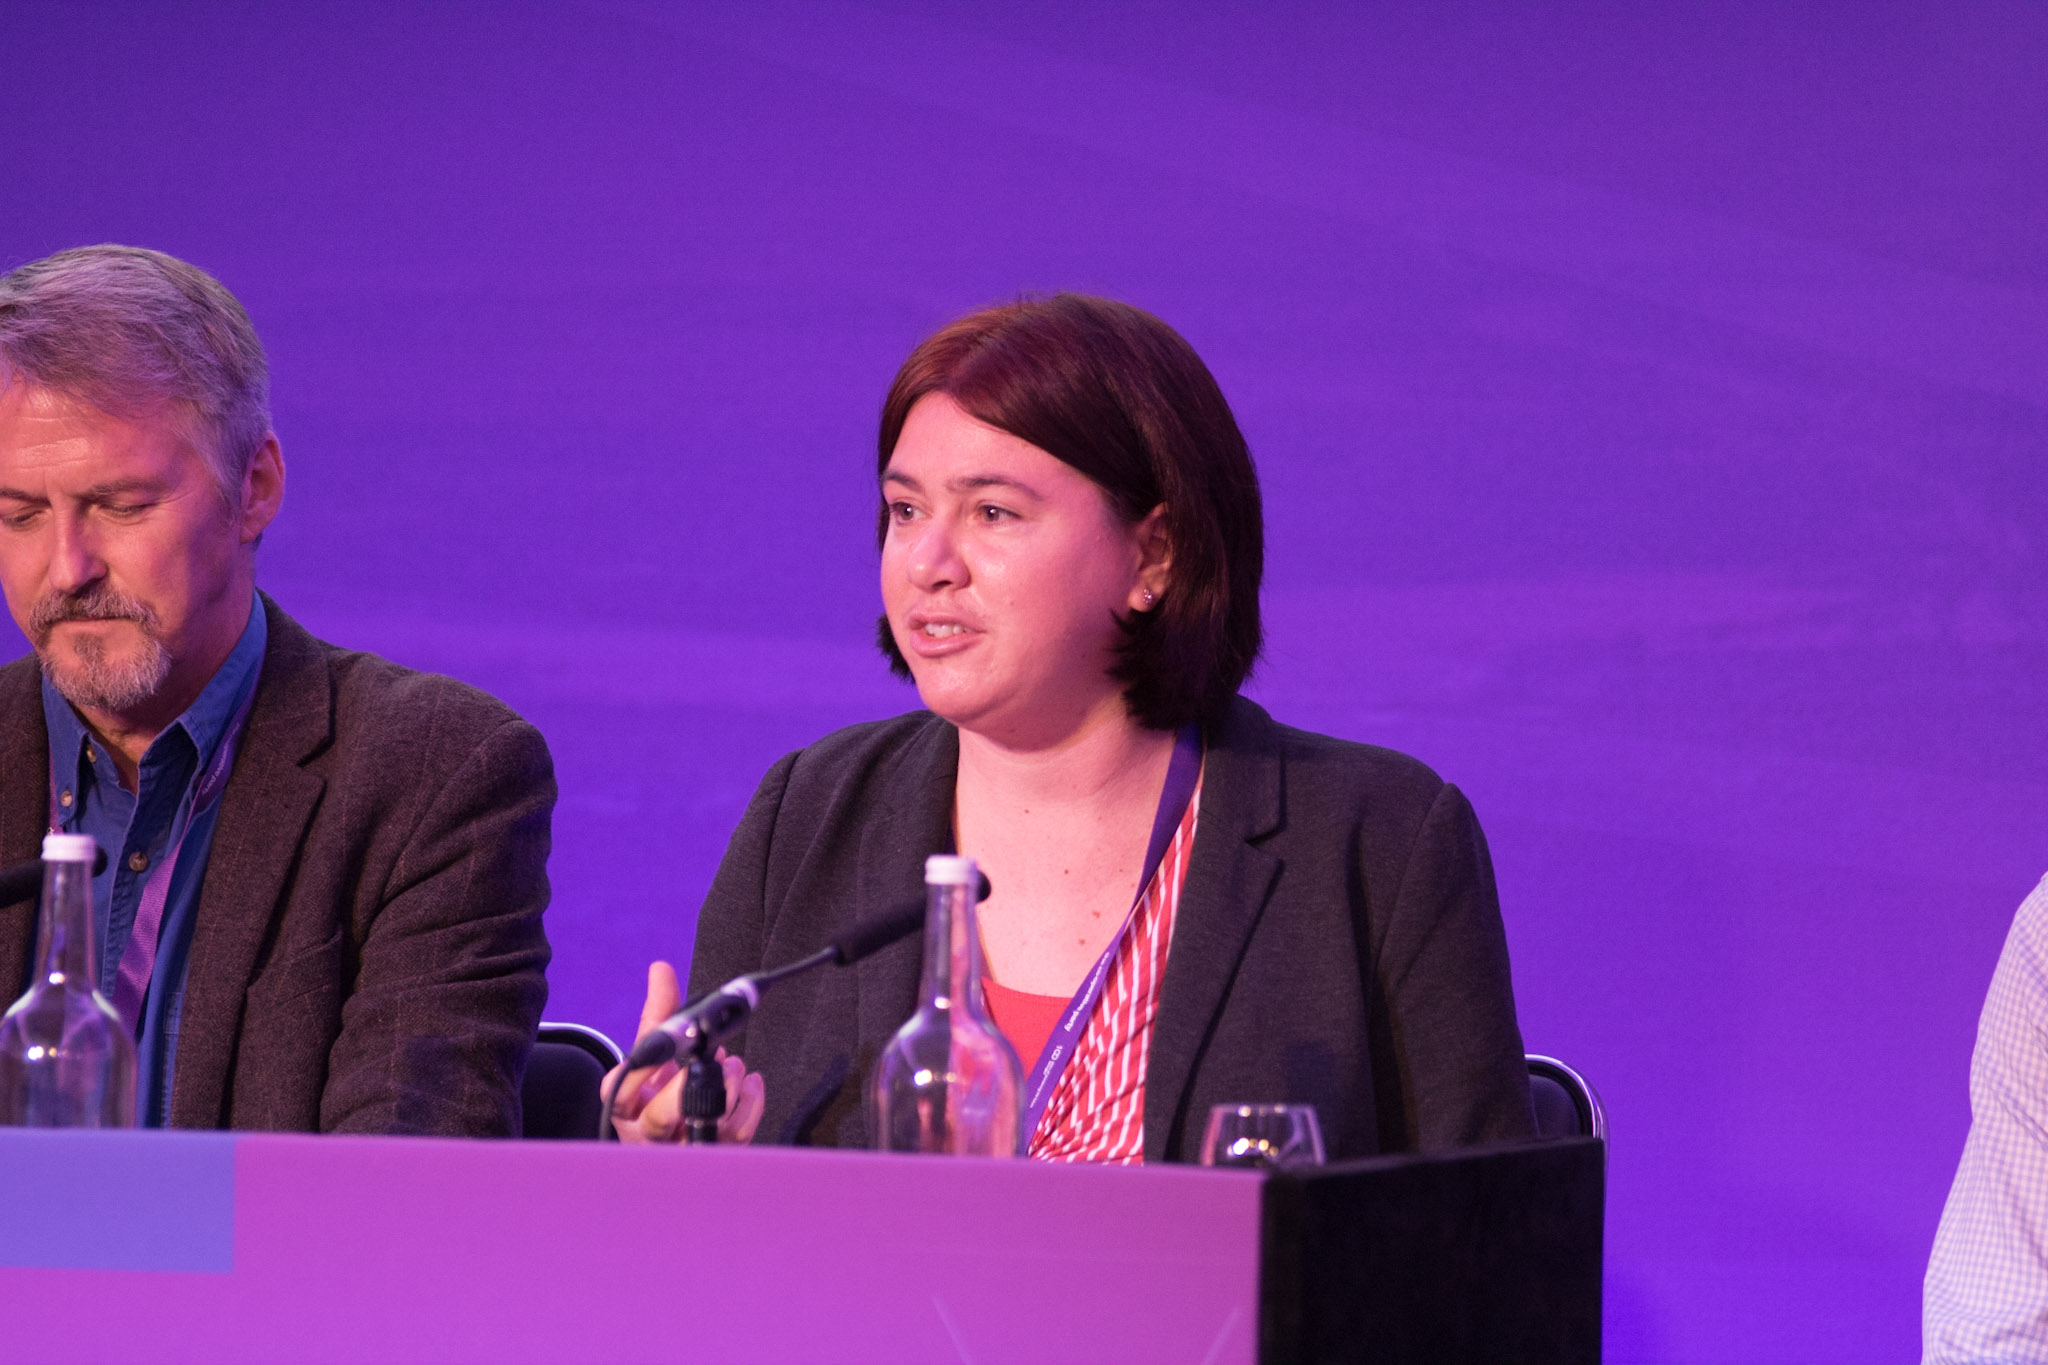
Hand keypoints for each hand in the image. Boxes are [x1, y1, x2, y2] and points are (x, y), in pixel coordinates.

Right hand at [606, 961, 765, 1144]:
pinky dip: (751, 1103)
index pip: (619, 1093)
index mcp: (625, 1107)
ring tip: (734, 1063)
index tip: (665, 1049)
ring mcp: (681, 1148)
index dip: (641, 1071)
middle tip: (711, 1058)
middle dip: (687, 1087)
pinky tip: (751, 1081)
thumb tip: (660, 968)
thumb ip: (659, 1014)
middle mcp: (648, 1133)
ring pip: (703, 1128)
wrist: (673, 1136)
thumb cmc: (658, 1092)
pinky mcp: (713, 1154)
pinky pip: (736, 1135)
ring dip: (727, 1089)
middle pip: (659, 1118)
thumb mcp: (652, 1056)